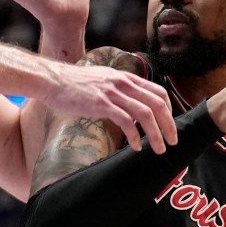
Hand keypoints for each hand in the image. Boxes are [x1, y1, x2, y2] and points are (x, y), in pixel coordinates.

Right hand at [41, 62, 177, 153]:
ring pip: (145, 114)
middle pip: (157, 103)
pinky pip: (125, 121)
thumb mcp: (103, 80)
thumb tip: (130, 106)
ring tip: (159, 149)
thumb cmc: (75, 84)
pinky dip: (134, 135)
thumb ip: (119, 89)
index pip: (158, 92)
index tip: (170, 125)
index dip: (169, 110)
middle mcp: (123, 83)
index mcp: (126, 78)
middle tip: (173, 141)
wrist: (52, 81)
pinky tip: (135, 146)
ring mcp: (112, 93)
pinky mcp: (101, 104)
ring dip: (156, 133)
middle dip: (169, 124)